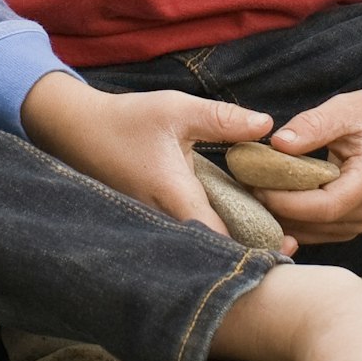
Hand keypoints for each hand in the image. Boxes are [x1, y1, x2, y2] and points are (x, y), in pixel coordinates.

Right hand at [21, 75, 275, 237]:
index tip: (287, 242)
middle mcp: (163, 221)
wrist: (74, 130)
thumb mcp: (177, 110)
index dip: (256, 244)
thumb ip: (223, 119)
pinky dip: (210, 234)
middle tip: (287, 242)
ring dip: (231, 243)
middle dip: (250, 248)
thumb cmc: (126, 119)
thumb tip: (267, 125)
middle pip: (214, 250)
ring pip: (199, 247)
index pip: (221, 239)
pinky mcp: (149, 221)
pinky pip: (185, 236)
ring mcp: (153, 226)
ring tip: (269, 235)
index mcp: (174, 198)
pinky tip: (232, 223)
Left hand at [260, 36, 361, 243]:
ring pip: (314, 233)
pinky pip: (317, 230)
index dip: (288, 202)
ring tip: (252, 195)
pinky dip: (293, 220)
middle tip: (244, 191)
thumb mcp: (343, 110)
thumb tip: (277, 143)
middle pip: (316, 224)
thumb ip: (312, 126)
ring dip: (282, 218)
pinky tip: (270, 203)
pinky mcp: (351, 223)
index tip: (257, 186)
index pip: (324, 206)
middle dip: (278, 211)